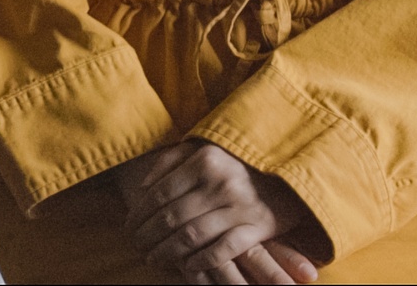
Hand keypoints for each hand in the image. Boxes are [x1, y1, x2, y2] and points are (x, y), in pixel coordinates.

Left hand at [120, 141, 318, 283]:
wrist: (288, 174)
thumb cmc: (236, 163)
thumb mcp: (203, 149)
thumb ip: (170, 160)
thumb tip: (143, 186)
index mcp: (204, 160)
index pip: (160, 192)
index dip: (139, 213)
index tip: (127, 226)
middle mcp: (221, 182)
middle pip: (172, 216)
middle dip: (148, 235)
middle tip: (136, 246)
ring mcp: (240, 206)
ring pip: (192, 235)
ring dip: (167, 251)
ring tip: (153, 258)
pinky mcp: (258, 227)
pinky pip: (223, 249)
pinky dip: (201, 260)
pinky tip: (186, 266)